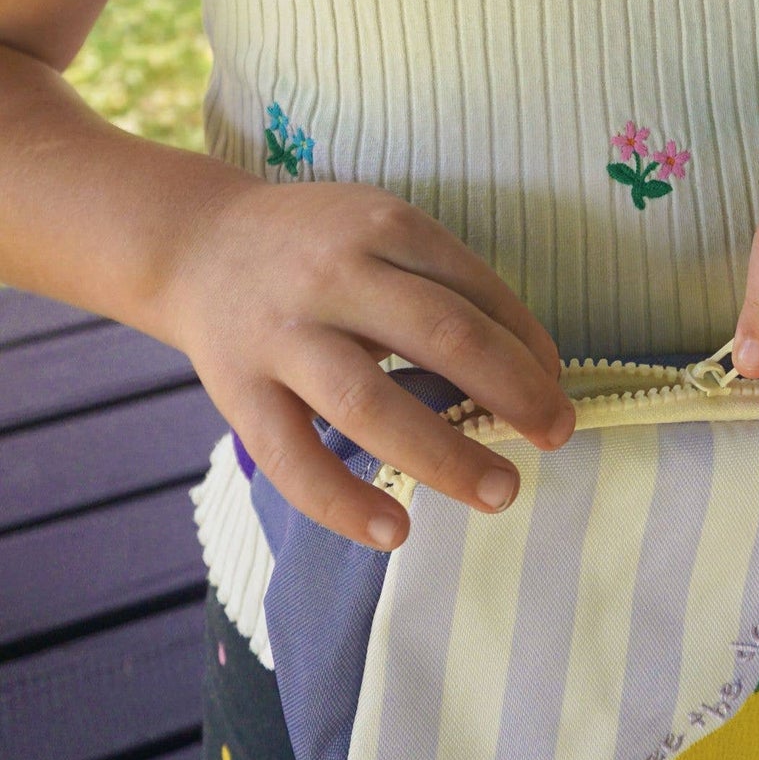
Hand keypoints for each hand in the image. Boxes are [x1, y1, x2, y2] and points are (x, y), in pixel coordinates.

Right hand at [156, 179, 574, 550]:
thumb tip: (536, 365)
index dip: (528, 344)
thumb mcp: (383, 230)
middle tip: (559, 435)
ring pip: (370, 401)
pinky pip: (293, 459)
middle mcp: (334, 275)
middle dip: (513, 390)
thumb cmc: (318, 246)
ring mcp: (282, 335)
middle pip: (439, 335)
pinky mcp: (239, 392)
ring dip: (444, 454)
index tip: (559, 389)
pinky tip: (394, 532)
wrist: (197, 243)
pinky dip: (344, 502)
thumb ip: (447, 285)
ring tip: (502, 491)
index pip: (476, 289)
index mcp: (384, 227)